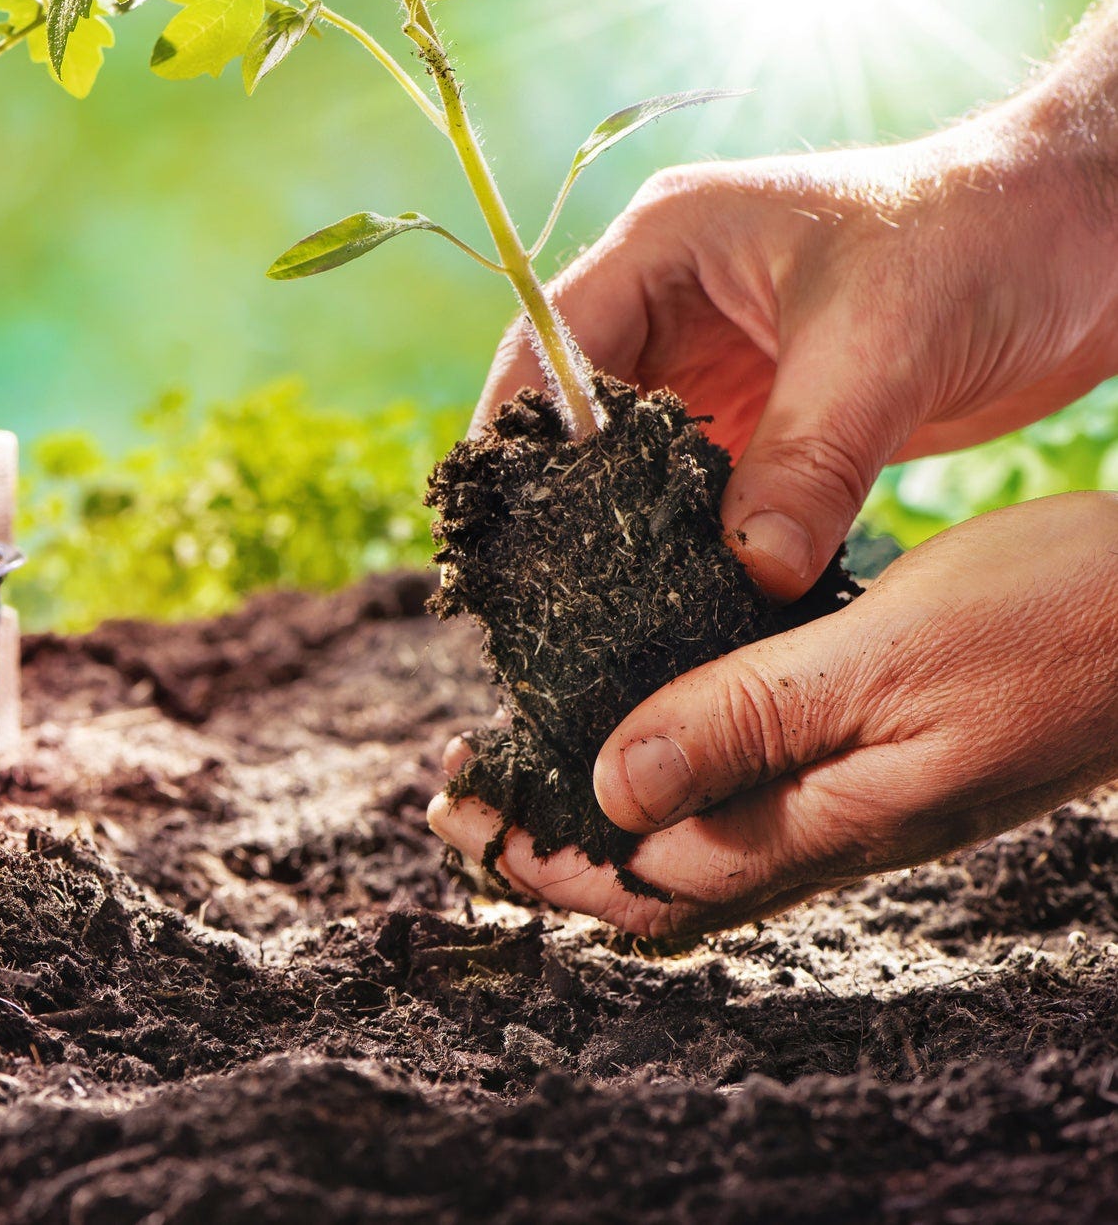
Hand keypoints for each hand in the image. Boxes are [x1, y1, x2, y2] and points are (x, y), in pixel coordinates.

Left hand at [428, 493, 1117, 939]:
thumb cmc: (1053, 624)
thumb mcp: (880, 661)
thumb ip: (748, 723)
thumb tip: (614, 791)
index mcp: (825, 822)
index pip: (644, 879)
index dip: (538, 855)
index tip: (451, 812)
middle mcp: (833, 829)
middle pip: (657, 873)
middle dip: (549, 842)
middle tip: (456, 795)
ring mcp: (861, 797)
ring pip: (701, 833)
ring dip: (602, 807)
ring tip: (522, 760)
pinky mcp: (882, 752)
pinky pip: (752, 785)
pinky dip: (673, 763)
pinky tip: (647, 716)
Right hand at [477, 98, 1117, 599]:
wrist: (1092, 239)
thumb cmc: (984, 237)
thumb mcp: (883, 344)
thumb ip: (809, 460)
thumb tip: (750, 574)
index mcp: (667, 246)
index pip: (548, 344)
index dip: (517, 436)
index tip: (505, 530)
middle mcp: (674, 304)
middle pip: (575, 415)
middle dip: (559, 500)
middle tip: (544, 594)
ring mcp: (718, 365)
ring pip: (633, 464)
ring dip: (625, 529)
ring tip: (602, 611)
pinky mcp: (768, 419)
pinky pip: (702, 492)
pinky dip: (692, 543)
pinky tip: (684, 601)